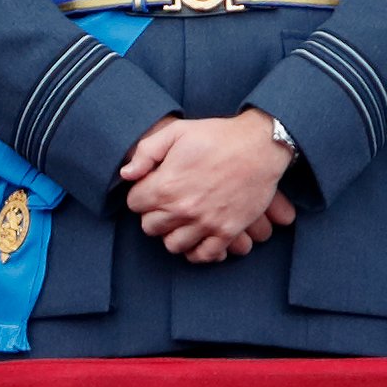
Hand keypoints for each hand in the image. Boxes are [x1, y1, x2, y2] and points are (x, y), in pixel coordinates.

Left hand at [121, 109, 294, 262]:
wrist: (259, 145)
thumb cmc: (216, 135)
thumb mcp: (176, 131)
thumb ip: (146, 152)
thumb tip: (126, 174)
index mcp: (166, 185)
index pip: (134, 204)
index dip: (141, 193)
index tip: (152, 186)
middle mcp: (183, 209)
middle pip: (150, 227)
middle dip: (154, 214)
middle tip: (166, 202)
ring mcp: (206, 224)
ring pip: (173, 245)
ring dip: (173, 233)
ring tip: (181, 219)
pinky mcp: (227, 232)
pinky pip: (204, 255)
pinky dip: (197, 250)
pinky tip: (198, 236)